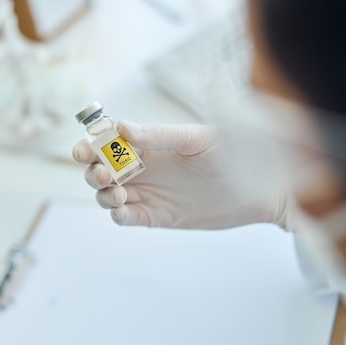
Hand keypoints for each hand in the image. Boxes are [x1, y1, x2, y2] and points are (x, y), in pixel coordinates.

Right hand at [72, 120, 290, 229]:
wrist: (259, 188)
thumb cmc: (232, 154)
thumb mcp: (194, 140)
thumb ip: (158, 135)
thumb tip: (120, 127)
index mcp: (148, 144)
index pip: (108, 142)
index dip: (91, 145)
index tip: (86, 150)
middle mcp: (143, 167)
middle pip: (100, 169)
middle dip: (92, 171)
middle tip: (102, 174)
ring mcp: (148, 192)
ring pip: (107, 194)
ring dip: (102, 193)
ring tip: (117, 193)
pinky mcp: (156, 216)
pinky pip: (127, 217)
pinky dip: (117, 215)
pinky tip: (122, 210)